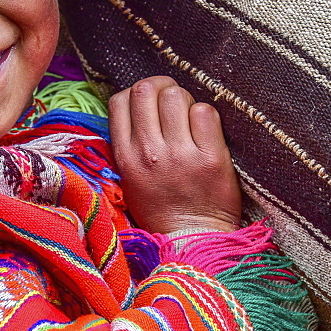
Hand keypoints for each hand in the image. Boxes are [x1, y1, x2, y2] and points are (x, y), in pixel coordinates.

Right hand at [109, 76, 240, 235]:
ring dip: (186, 100)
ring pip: (176, 96)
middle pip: (146, 89)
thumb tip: (140, 105)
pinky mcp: (211, 159)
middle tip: (174, 103)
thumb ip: (130, 143)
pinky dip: (207, 115)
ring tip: (191, 119)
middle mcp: (148, 152)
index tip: (151, 102)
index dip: (136, 93)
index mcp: (125, 156)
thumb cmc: (163, 209)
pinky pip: (205, 112)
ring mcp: (179, 154)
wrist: (193, 243)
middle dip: (162, 88)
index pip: (119, 100)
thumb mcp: (131, 178)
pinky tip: (207, 133)